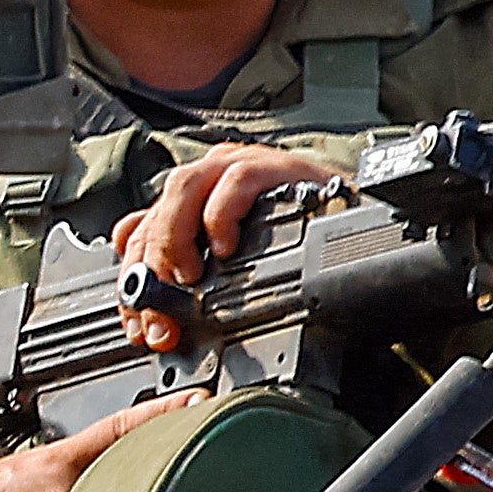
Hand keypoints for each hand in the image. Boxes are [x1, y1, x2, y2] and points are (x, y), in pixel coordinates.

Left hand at [112, 144, 343, 350]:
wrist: (360, 231)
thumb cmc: (299, 245)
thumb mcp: (234, 264)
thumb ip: (187, 265)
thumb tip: (140, 289)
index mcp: (195, 199)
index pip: (139, 230)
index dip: (132, 280)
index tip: (140, 325)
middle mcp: (213, 177)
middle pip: (157, 212)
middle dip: (152, 272)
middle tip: (164, 319)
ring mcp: (243, 167)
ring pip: (184, 186)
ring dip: (176, 238)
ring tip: (191, 277)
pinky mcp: (277, 168)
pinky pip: (236, 180)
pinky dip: (222, 215)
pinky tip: (227, 247)